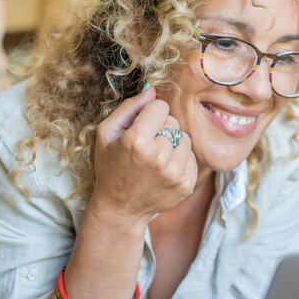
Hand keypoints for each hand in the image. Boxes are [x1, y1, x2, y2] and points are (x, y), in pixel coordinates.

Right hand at [91, 87, 197, 223]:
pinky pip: (191, 157)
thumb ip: (129, 108)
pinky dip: (180, 159)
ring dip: (173, 143)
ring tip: (156, 157)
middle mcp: (159, 157)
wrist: (121, 208)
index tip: (140, 127)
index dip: (149, 114)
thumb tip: (153, 90)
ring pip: (185, 138)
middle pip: (173, 121)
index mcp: (137, 142)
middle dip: (161, 128)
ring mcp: (176, 173)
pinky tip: (164, 170)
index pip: (160, 107)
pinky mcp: (187, 184)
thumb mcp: (107, 134)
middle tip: (146, 146)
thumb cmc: (111, 167)